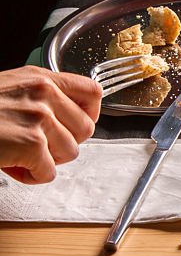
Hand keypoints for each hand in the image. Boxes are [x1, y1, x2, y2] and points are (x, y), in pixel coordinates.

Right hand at [0, 67, 101, 183]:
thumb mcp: (11, 89)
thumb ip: (42, 98)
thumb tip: (70, 122)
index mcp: (41, 78)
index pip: (93, 92)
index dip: (88, 115)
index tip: (72, 127)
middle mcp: (43, 93)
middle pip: (85, 130)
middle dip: (63, 144)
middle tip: (37, 147)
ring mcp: (38, 117)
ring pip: (70, 153)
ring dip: (46, 161)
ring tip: (20, 155)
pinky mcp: (30, 143)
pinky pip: (49, 172)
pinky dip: (32, 176)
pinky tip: (13, 166)